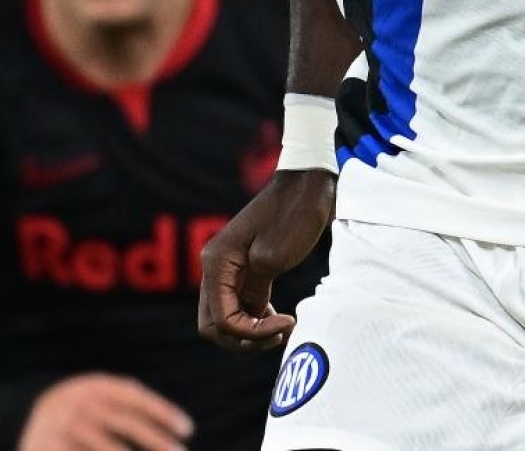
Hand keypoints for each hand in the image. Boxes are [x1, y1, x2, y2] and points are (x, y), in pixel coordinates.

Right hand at [18, 374, 192, 450]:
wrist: (17, 422)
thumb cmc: (74, 414)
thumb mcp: (93, 398)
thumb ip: (123, 402)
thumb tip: (174, 422)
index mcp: (91, 385)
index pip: (134, 396)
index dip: (162, 411)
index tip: (187, 429)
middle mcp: (75, 401)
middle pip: (125, 422)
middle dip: (156, 440)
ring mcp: (60, 425)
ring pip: (107, 447)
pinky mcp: (48, 446)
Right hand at [197, 168, 333, 351]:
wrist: (309, 185)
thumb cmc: (294, 216)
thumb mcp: (273, 257)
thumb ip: (254, 291)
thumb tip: (248, 316)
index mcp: (217, 262)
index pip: (221, 319)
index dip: (250, 332)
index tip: (285, 324)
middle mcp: (216, 266)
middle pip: (214, 324)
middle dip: (243, 339)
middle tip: (277, 335)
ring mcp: (230, 268)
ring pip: (227, 317)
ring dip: (249, 332)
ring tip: (281, 329)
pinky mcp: (247, 269)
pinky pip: (240, 305)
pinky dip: (255, 319)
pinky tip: (277, 318)